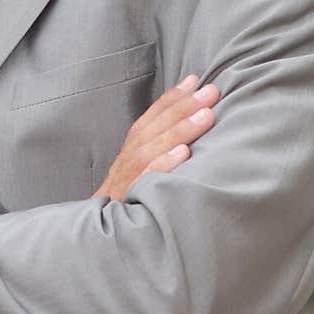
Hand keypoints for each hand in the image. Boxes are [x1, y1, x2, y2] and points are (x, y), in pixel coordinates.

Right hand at [91, 74, 219, 199]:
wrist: (102, 234)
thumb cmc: (129, 199)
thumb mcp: (140, 171)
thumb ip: (159, 149)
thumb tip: (193, 125)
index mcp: (131, 149)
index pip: (152, 116)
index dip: (172, 97)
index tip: (195, 79)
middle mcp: (127, 159)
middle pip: (154, 127)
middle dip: (183, 106)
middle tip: (211, 92)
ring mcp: (126, 178)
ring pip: (152, 148)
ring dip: (179, 130)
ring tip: (205, 116)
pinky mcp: (128, 199)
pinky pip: (146, 179)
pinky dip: (163, 164)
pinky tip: (183, 154)